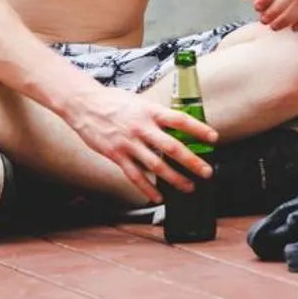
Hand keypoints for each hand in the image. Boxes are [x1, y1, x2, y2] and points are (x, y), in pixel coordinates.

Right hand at [66, 83, 218, 202]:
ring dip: (174, 179)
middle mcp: (142, 128)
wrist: (84, 104)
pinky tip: (158, 197)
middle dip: (192, 162)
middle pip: (172, 147)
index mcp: (151, 111)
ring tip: (188, 187)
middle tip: (206, 172)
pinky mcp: (116, 155)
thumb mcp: (140, 103)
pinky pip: (135, 175)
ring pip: (156, 165)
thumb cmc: (114, 102)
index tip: (213, 138)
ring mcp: (128, 143)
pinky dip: (147, 188)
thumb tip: (178, 126)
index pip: (180, 120)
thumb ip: (157, 116)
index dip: (198, 129)